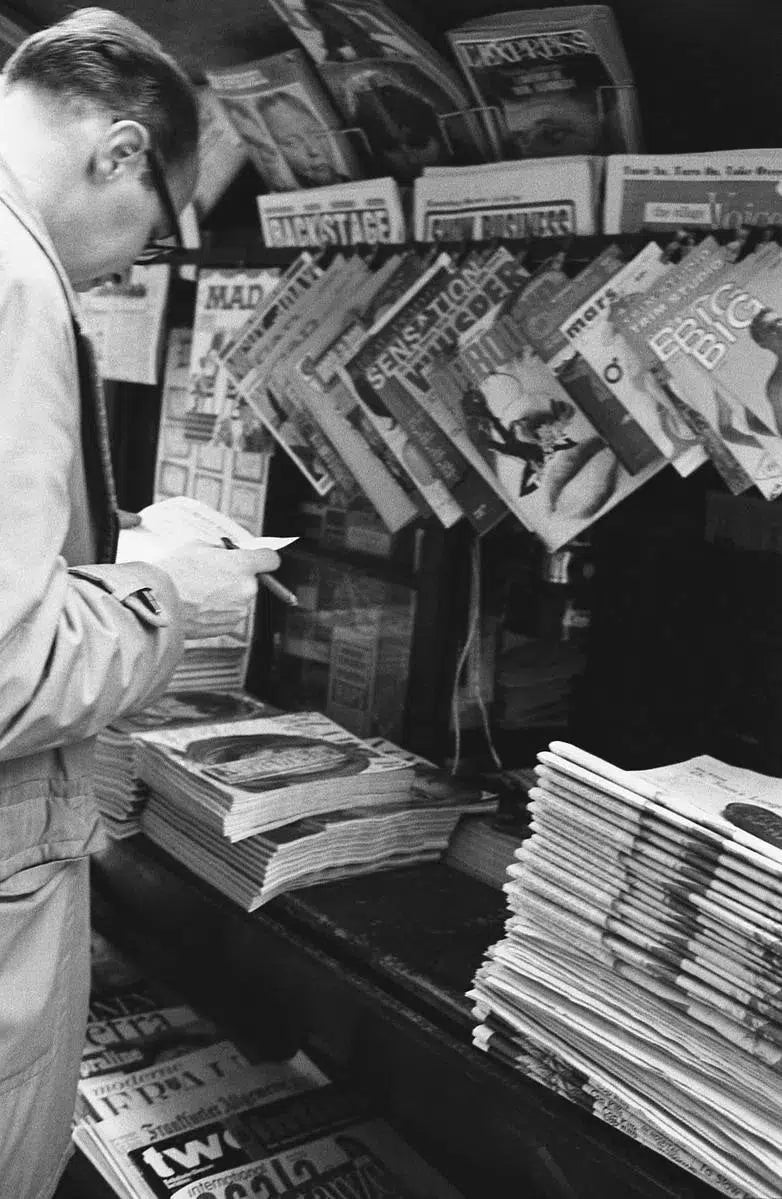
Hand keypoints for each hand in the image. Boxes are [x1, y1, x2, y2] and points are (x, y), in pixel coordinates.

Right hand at [158, 543, 280, 638]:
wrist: (156, 604)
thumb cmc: (173, 573)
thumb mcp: (196, 547)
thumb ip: (221, 550)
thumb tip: (228, 553)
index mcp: (242, 565)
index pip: (271, 559)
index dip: (263, 558)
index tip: (256, 559)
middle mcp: (247, 588)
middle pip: (251, 579)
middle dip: (236, 577)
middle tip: (212, 576)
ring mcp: (240, 609)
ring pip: (239, 597)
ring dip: (226, 595)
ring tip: (200, 592)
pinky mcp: (230, 626)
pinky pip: (230, 613)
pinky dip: (219, 610)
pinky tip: (199, 606)